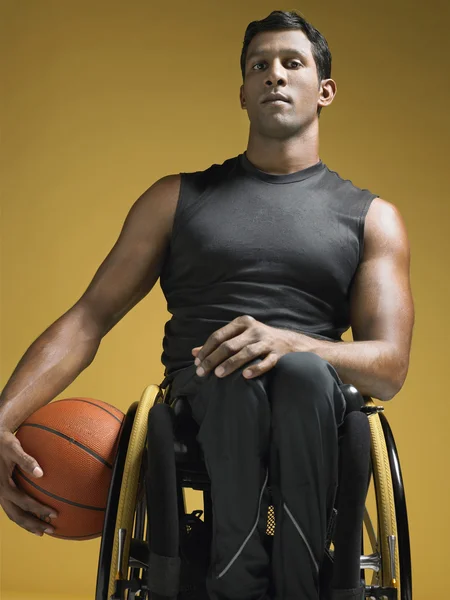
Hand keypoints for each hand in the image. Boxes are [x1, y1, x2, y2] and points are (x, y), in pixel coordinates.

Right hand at [0, 427, 57, 536]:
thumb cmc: (5, 443)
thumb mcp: (14, 447)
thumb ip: (26, 460)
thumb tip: (41, 473)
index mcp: (4, 485)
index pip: (23, 502)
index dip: (38, 510)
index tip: (55, 514)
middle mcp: (1, 493)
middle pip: (17, 515)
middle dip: (34, 524)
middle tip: (52, 529)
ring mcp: (1, 494)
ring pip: (14, 514)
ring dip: (29, 524)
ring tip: (44, 530)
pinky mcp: (4, 492)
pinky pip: (14, 508)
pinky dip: (25, 514)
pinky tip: (37, 515)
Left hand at [191, 315, 310, 378]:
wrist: (291, 343)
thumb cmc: (258, 340)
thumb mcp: (239, 336)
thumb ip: (218, 344)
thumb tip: (193, 353)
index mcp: (242, 323)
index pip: (218, 336)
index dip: (206, 350)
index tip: (197, 363)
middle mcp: (254, 330)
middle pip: (229, 345)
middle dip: (213, 359)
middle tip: (202, 373)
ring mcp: (267, 341)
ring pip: (245, 353)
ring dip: (230, 364)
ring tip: (218, 375)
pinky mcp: (278, 354)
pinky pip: (266, 362)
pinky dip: (256, 369)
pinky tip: (245, 376)